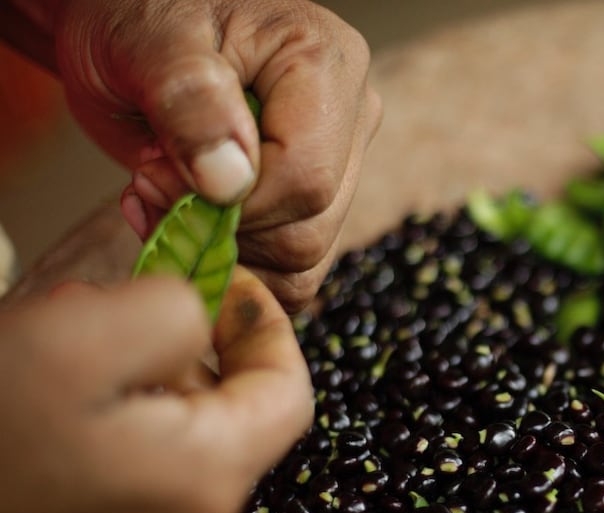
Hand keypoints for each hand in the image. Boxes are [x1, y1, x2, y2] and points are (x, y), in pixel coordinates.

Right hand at [0, 269, 312, 512]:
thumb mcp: (71, 338)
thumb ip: (169, 312)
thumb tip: (197, 320)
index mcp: (211, 482)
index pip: (289, 393)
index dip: (263, 326)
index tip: (223, 282)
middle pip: (228, 422)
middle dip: (182, 356)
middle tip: (109, 315)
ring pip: (175, 454)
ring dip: (138, 397)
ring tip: (60, 367)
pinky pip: (132, 495)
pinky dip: (108, 446)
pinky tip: (41, 423)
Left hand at [46, 0, 381, 311]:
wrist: (124, 26)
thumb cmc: (133, 17)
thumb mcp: (144, 44)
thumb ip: (189, 101)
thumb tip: (230, 182)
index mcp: (325, 64)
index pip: (306, 177)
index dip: (230, 204)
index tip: (154, 177)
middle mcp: (351, 116)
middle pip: (309, 229)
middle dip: (223, 230)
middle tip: (151, 186)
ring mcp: (339, 161)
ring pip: (302, 260)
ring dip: (224, 251)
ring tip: (165, 197)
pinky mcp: (316, 199)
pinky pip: (291, 269)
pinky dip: (235, 263)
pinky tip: (189, 220)